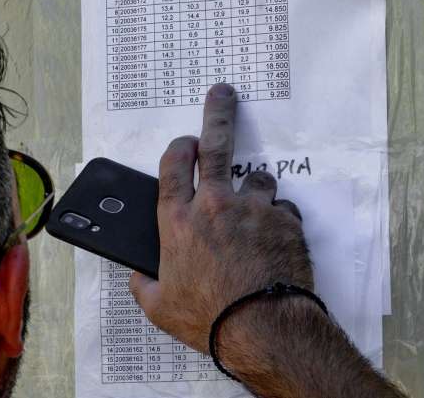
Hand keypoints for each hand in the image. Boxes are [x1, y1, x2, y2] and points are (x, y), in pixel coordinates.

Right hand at [129, 83, 314, 352]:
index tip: (185, 142)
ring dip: (255, 189)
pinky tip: (274, 241)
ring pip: (258, 179)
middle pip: (216, 145)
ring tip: (254, 209)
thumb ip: (143, 284)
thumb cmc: (209, 318)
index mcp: (177, 221)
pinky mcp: (285, 222)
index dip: (179, 147)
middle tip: (223, 94)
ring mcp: (253, 210)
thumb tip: (138, 277)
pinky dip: (278, 220)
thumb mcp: (158, 306)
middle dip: (218, 114)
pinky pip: (282, 210)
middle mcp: (214, 206)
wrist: (261, 329)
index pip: (174, 165)